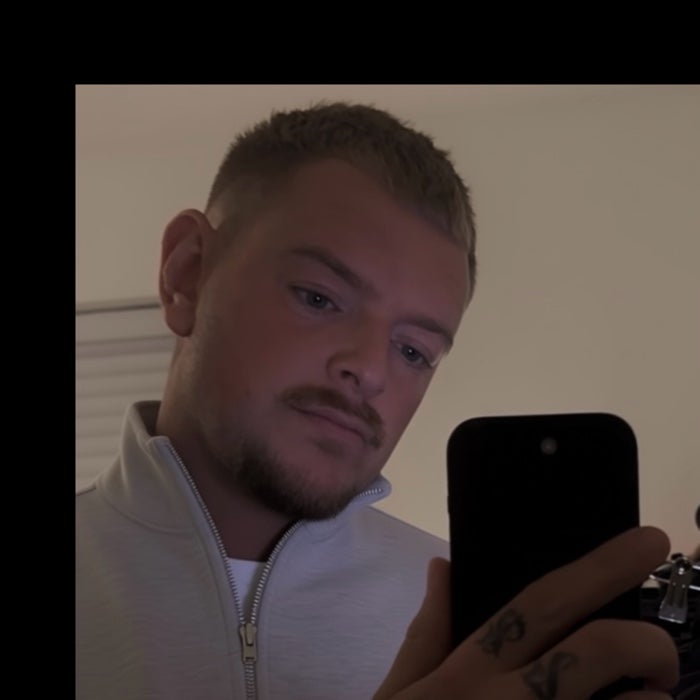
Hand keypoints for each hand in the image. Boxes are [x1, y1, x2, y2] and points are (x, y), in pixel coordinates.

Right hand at [374, 527, 678, 699]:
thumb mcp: (398, 694)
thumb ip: (424, 632)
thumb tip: (442, 565)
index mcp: (468, 671)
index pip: (541, 604)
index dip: (598, 569)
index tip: (649, 542)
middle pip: (596, 652)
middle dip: (645, 641)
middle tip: (661, 650)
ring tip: (650, 699)